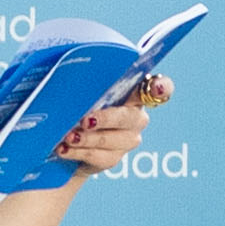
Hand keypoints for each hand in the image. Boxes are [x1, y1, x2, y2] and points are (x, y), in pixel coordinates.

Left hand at [55, 74, 169, 179]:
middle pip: (128, 117)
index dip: (162, 88)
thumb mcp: (76, 89)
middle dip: (105, 118)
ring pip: (111, 139)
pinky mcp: (113, 158)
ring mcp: (127, 139)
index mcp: (132, 92)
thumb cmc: (72, 104)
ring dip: (87, 138)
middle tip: (84, 120)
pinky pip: (98, 156)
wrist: (62, 139)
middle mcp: (135, 116)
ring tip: (67, 136)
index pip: (160, 88)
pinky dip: (78, 152)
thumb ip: (81, 80)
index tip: (156, 87)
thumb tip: (66, 67)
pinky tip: (63, 149)